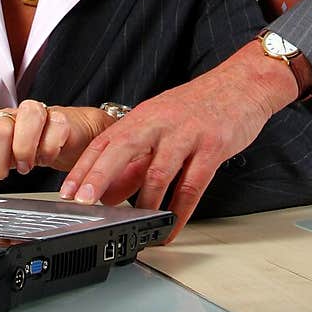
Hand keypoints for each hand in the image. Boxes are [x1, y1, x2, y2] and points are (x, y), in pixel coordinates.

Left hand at [0, 100, 117, 181]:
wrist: (66, 134)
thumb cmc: (30, 144)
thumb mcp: (1, 155)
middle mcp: (12, 116)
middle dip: (0, 159)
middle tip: (9, 168)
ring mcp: (37, 113)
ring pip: (27, 120)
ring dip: (26, 151)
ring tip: (28, 164)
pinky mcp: (60, 118)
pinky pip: (55, 130)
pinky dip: (49, 150)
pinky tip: (47, 154)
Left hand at [58, 42, 302, 238]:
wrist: (243, 83)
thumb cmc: (200, 106)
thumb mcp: (161, 126)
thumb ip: (136, 161)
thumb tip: (108, 193)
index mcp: (144, 116)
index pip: (105, 141)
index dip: (83, 166)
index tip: (67, 191)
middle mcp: (161, 123)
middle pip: (122, 148)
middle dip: (99, 176)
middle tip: (84, 202)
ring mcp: (187, 135)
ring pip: (158, 172)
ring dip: (143, 204)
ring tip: (132, 227)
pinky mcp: (213, 148)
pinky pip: (192, 186)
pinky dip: (179, 212)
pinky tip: (170, 228)